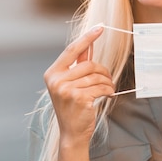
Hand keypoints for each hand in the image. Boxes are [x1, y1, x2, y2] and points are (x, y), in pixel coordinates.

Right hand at [43, 26, 113, 145]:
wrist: (72, 133)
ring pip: (96, 76)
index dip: (87, 37)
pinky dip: (108, 90)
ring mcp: (65, 89)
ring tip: (108, 89)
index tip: (100, 27)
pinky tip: (107, 95)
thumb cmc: (73, 107)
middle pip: (88, 64)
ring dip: (107, 82)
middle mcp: (56, 80)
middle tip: (108, 79)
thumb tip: (89, 44)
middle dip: (103, 71)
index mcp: (53, 73)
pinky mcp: (78, 98)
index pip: (72, 49)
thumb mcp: (72, 84)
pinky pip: (100, 87)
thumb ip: (79, 64)